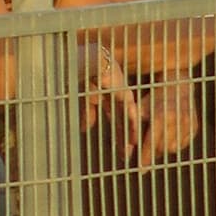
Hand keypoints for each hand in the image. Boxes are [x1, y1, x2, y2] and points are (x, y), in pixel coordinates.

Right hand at [80, 44, 140, 159]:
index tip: (119, 149)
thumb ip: (87, 112)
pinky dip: (131, 122)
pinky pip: (129, 109)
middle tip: (126, 154)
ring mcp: (121, 91)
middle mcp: (115, 94)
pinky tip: (133, 135)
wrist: (86, 60)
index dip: (116, 133)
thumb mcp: (83, 98)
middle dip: (123, 137)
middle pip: (122, 120)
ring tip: (131, 148)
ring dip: (129, 132)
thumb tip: (85, 130)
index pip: (113, 118)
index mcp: (105, 95)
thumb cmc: (81, 74)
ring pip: (127, 116)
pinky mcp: (123, 89)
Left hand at [136, 77, 198, 168]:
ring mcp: (187, 123)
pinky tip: (169, 133)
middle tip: (145, 152)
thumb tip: (127, 149)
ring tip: (157, 138)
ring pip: (172, 148)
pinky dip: (173, 143)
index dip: (145, 157)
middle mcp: (175, 119)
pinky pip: (182, 144)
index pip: (151, 142)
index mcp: (160, 115)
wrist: (177, 84)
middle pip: (161, 148)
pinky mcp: (194, 126)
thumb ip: (134, 127)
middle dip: (152, 152)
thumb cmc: (154, 98)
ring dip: (162, 148)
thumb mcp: (141, 108)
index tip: (141, 169)